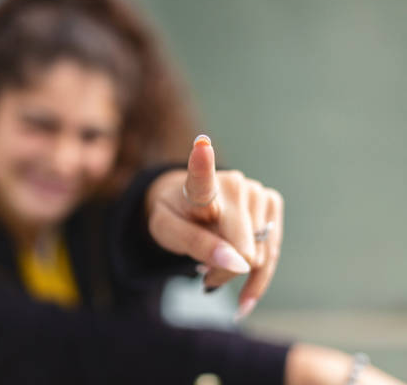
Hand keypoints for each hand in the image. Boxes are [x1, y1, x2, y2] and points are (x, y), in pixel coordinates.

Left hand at [145, 134, 283, 320]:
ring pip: (259, 256)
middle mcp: (233, 184)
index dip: (202, 164)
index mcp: (197, 186)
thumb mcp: (168, 232)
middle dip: (224, 270)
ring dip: (238, 272)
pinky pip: (271, 253)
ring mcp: (256, 191)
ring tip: (216, 266)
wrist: (187, 204)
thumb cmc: (175, 217)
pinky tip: (245, 293)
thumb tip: (239, 264)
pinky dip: (258, 277)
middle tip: (204, 274)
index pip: (201, 176)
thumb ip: (197, 245)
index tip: (201, 146)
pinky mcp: (272, 202)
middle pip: (242, 249)